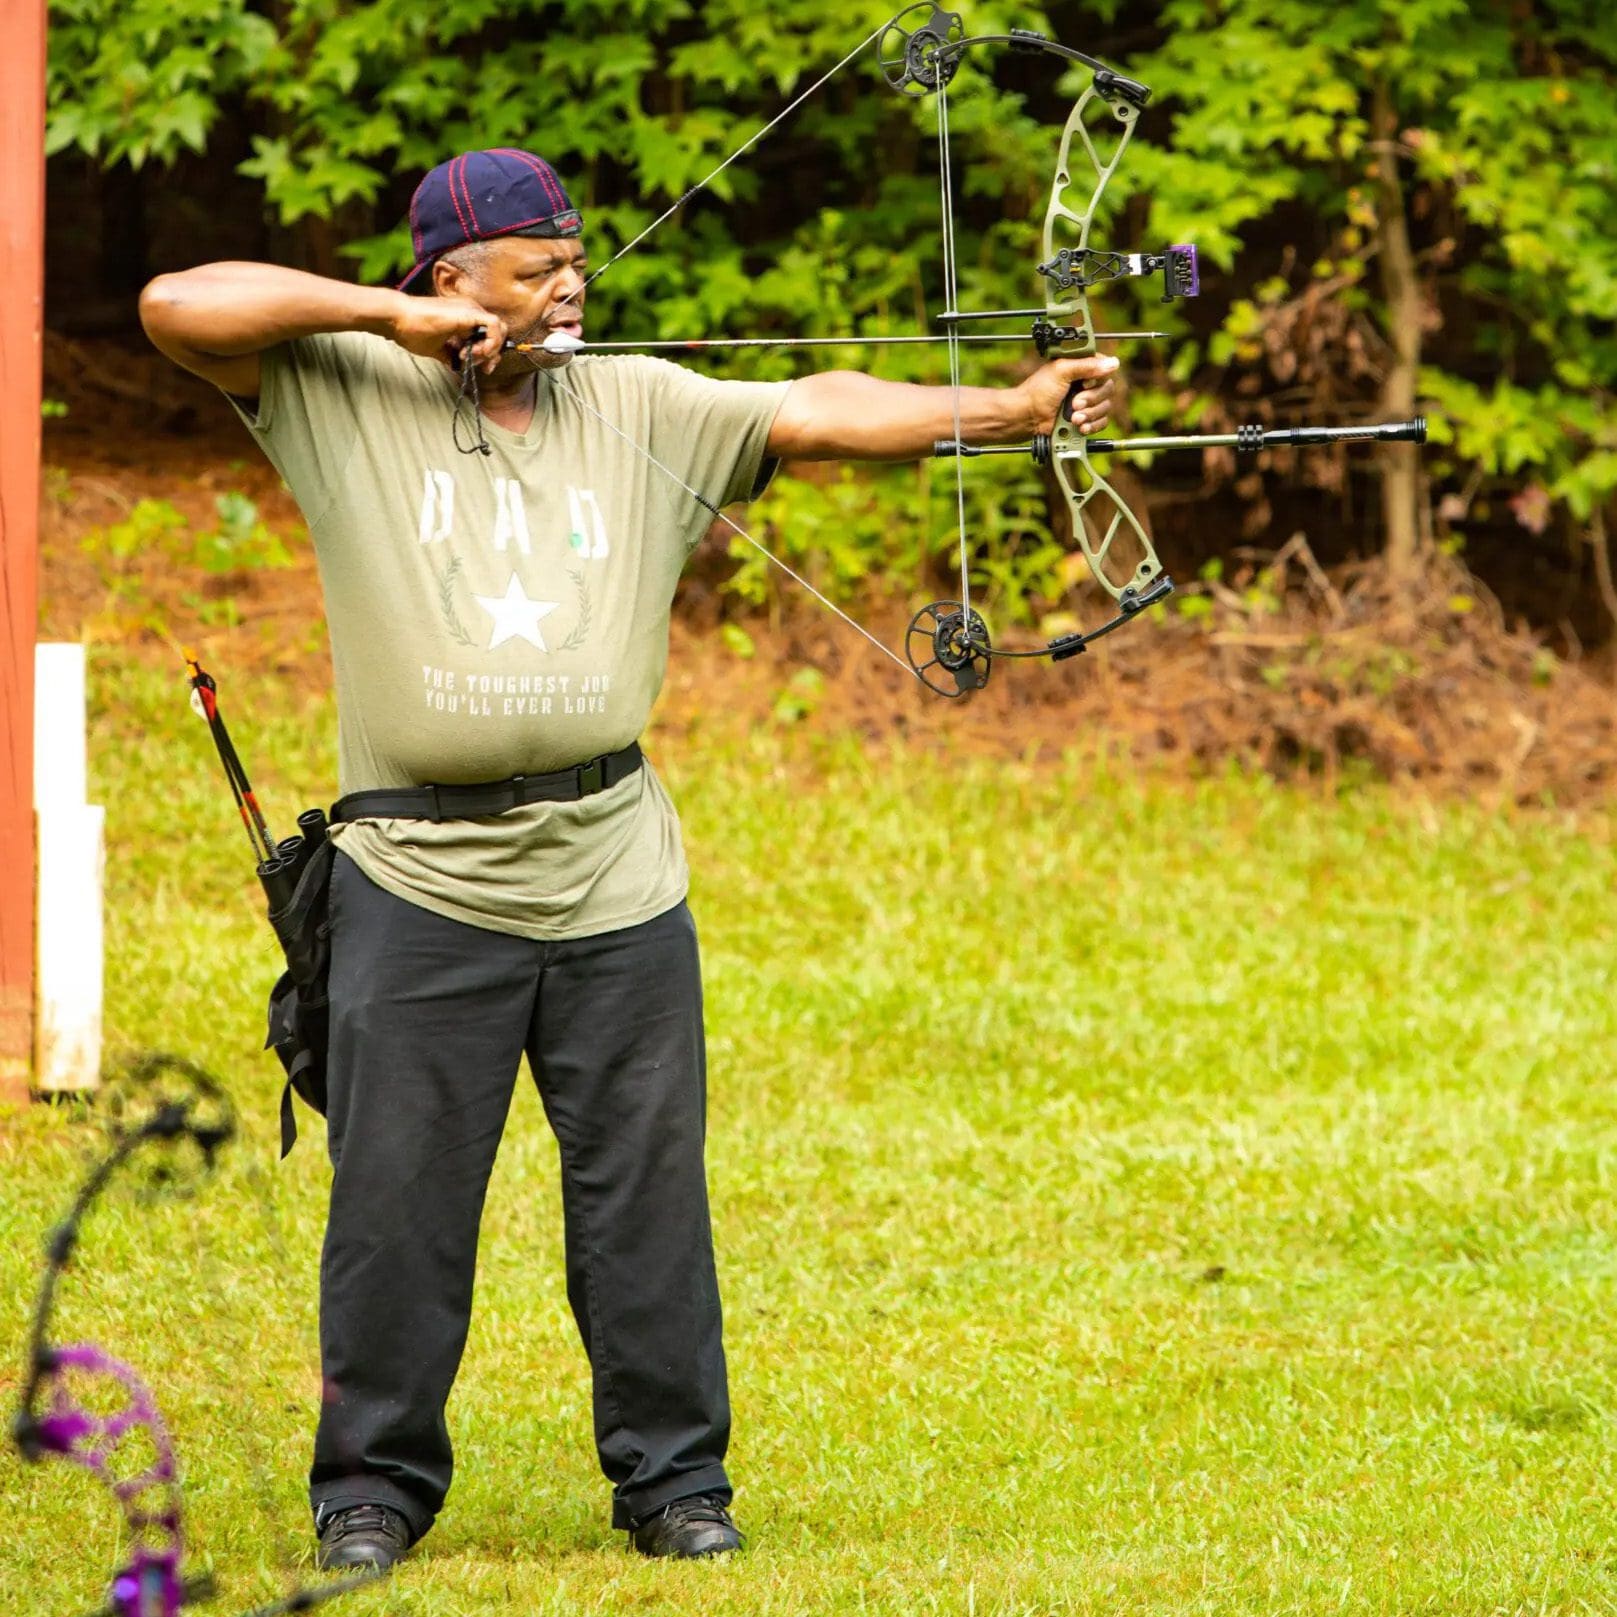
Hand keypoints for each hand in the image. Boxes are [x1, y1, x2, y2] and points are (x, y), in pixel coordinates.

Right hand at [385, 294, 507, 372]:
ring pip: (499, 328)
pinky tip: (477, 352)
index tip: (482, 367)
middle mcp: (470, 310)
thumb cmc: (412, 331)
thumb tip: (459, 366)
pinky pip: (494, 324)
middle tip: (481, 366)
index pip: (490, 334)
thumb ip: (452, 355)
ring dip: (491, 349)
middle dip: (494, 354)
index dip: (491, 353)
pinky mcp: (468, 312)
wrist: (398, 319)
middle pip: (499, 332)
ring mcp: (470, 309)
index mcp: (464, 317)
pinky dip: (492, 341)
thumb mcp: (437, 349)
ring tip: (471, 357)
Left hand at [1020, 354, 1119, 437]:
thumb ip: (1087, 365)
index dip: (1098, 378)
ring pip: (1105, 407)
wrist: (1028, 418)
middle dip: (1091, 399)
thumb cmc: (1038, 392)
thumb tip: (1114, 363)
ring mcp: (1086, 403)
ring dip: (1090, 414)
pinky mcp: (1085, 419)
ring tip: (1072, 418)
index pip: (1105, 369)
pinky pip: (1102, 422)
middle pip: (1107, 389)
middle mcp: (1086, 384)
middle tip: (1074, 404)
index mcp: (1081, 368)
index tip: (1084, 383)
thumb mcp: (1061, 371)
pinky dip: (1092, 425)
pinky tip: (1079, 427)